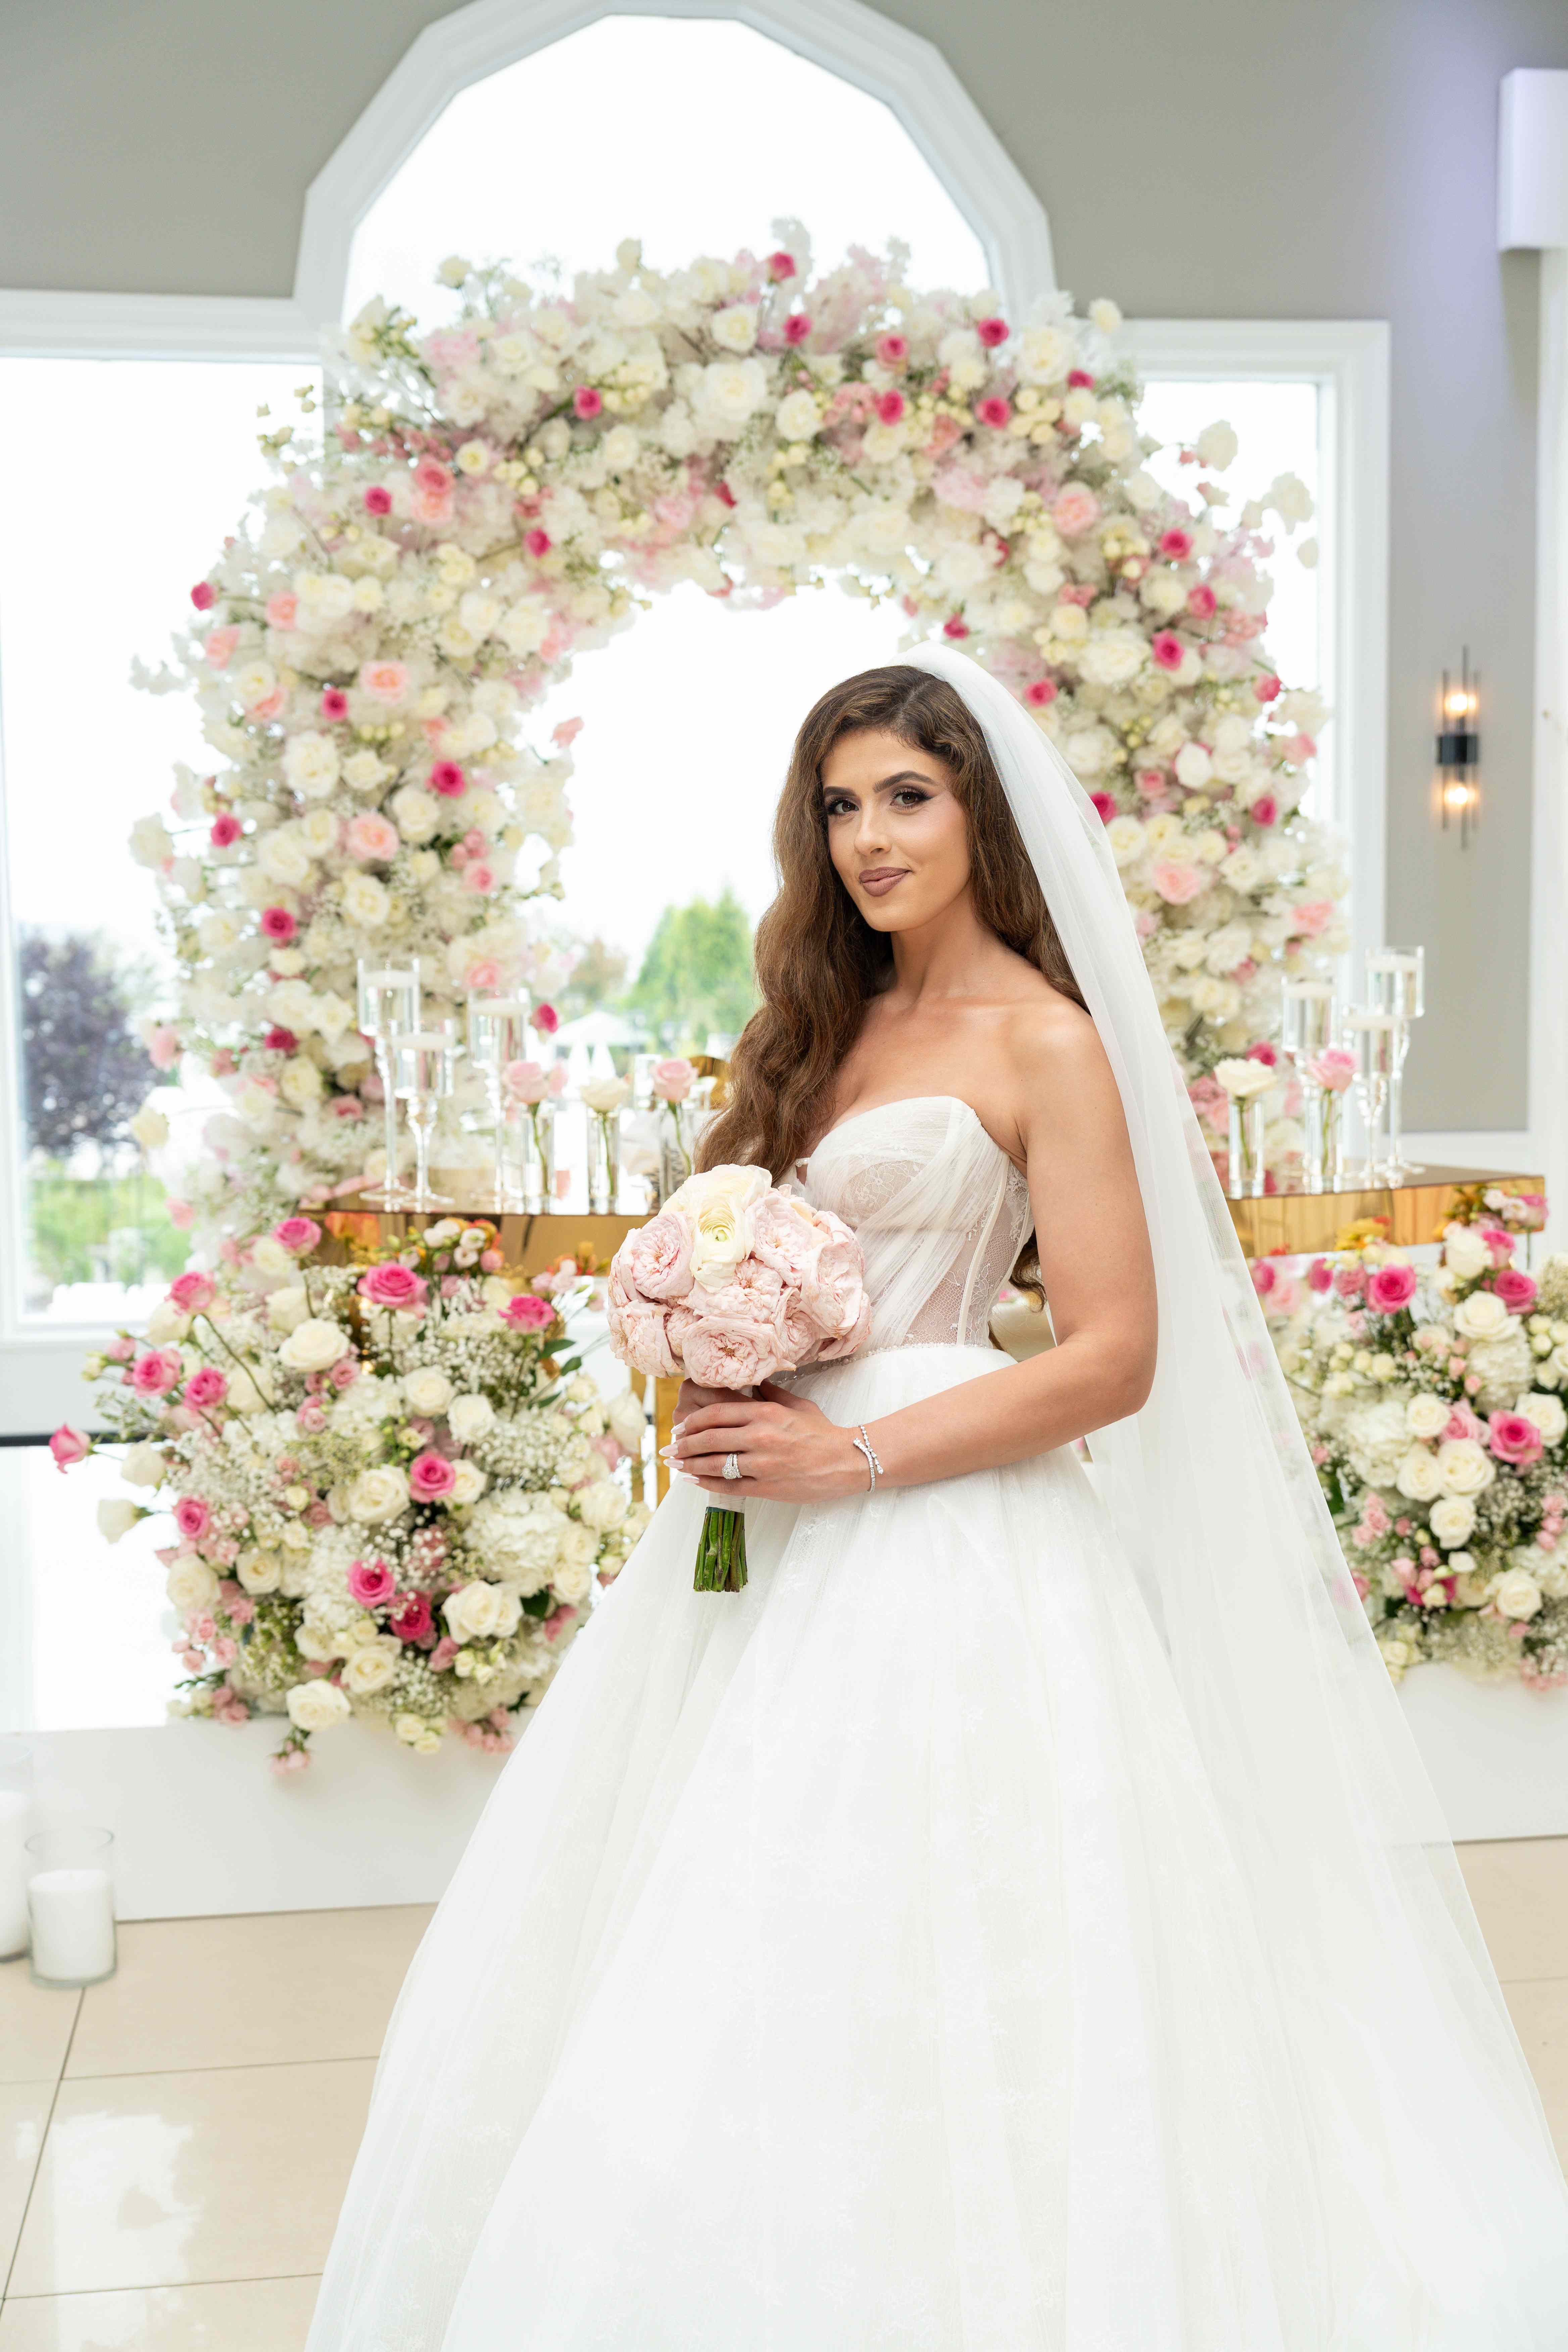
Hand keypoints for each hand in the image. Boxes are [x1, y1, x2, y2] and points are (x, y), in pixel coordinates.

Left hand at [666, 1380, 869, 1502]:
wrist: (846, 1461)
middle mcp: (759, 1437)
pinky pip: (729, 1486)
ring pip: (715, 1464)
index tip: (681, 1426)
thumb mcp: (796, 1405)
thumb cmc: (822, 1432)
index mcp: (765, 1414)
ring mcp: (762, 1464)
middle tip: (669, 1447)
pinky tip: (693, 1480)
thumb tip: (750, 1384)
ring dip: (690, 1464)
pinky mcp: (766, 1487)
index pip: (717, 1415)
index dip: (693, 1421)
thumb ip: (769, 1394)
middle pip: (710, 1439)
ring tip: (674, 1464)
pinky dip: (707, 1483)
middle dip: (684, 1444)